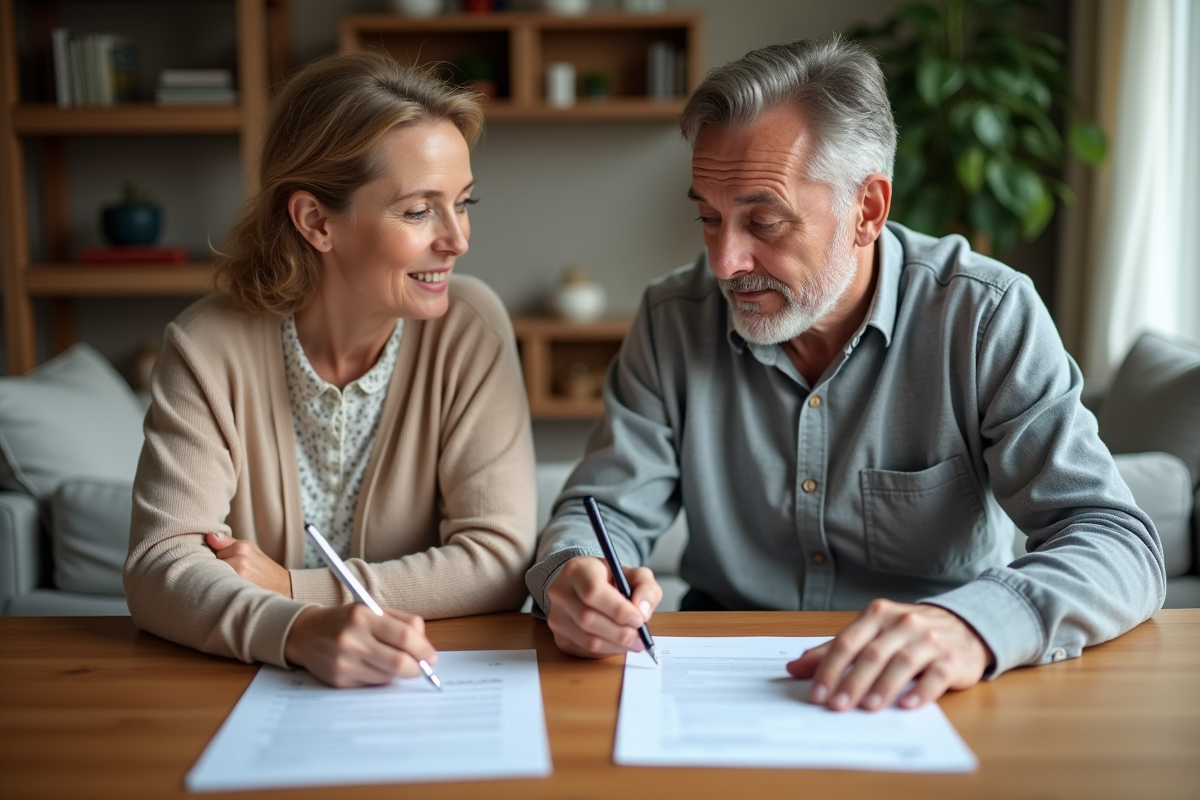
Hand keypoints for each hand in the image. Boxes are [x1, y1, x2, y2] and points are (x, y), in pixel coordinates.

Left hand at [206, 532, 291, 596]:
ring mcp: (239, 574)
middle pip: (210, 564)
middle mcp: (240, 558)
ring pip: (212, 576)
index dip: (217, 559)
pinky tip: (232, 590)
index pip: (212, 550)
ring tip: (231, 582)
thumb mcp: (250, 549)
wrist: (283, 587)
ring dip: (217, 580)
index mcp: (242, 547)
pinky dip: (221, 589)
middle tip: (230, 574)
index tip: (226, 563)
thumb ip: (227, 543)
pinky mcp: (238, 588)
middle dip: (215, 569)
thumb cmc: (263, 568)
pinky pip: (218, 587)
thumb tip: (209, 537)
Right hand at [284, 604, 437, 687]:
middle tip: (421, 666)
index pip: (404, 636)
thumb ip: (403, 622)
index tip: (431, 656)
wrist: (306, 634)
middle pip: (399, 662)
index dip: (423, 649)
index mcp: (363, 616)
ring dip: (397, 673)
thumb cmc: (346, 620)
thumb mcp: (373, 609)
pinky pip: (373, 684)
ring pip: (388, 676)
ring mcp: (344, 662)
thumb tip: (426, 646)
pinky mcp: (338, 681)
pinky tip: (372, 666)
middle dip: (416, 667)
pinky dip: (381, 678)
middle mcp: (352, 640)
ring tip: (391, 660)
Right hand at [545, 556, 661, 658]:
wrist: (587, 587)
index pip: (593, 591)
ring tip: (634, 642)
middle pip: (588, 619)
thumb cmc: (612, 580)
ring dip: (616, 645)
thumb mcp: (635, 575)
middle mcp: (560, 592)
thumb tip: (642, 612)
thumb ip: (646, 588)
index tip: (639, 619)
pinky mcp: (560, 638)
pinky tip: (618, 643)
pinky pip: (586, 651)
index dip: (618, 609)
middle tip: (640, 636)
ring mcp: (556, 617)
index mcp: (577, 570)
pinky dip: (607, 652)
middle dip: (620, 632)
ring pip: (588, 640)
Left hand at [786, 599, 992, 710]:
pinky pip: (935, 676)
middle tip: (837, 706)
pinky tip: (907, 706)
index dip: (829, 669)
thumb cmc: (907, 635)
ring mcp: (929, 640)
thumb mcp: (871, 635)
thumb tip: (794, 668)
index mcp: (877, 614)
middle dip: (852, 682)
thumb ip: (834, 650)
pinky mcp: (951, 659)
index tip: (817, 693)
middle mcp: (903, 623)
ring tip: (867, 708)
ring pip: (901, 664)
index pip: (847, 642)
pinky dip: (920, 692)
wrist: (964, 628)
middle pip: (872, 654)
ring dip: (882, 687)